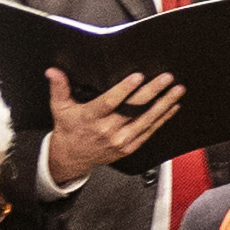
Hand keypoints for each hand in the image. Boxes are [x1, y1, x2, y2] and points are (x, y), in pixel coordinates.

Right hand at [44, 64, 181, 182]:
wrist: (71, 158)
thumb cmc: (68, 130)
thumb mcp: (59, 108)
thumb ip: (59, 88)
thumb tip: (53, 71)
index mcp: (90, 118)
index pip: (109, 103)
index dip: (124, 90)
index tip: (137, 77)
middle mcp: (107, 130)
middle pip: (133, 109)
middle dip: (152, 92)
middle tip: (166, 78)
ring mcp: (120, 140)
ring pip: (146, 120)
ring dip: (164, 104)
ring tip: (177, 90)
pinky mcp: (129, 147)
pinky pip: (149, 131)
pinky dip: (162, 119)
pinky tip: (172, 107)